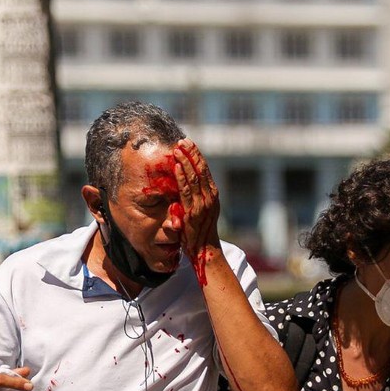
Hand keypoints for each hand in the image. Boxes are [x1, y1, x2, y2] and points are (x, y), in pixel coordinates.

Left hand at [173, 139, 220, 259]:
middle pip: (201, 169)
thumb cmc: (200, 231)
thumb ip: (196, 196)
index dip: (196, 155)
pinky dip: (181, 177)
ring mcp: (203, 203)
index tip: (188, 144)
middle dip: (191, 153)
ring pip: (194, 177)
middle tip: (182, 141)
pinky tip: (177, 166)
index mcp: (212, 194)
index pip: (204, 169)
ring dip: (185, 161)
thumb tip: (187, 182)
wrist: (204, 250)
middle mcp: (210, 196)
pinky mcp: (193, 211)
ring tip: (176, 149)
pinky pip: (186, 191)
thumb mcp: (201, 210)